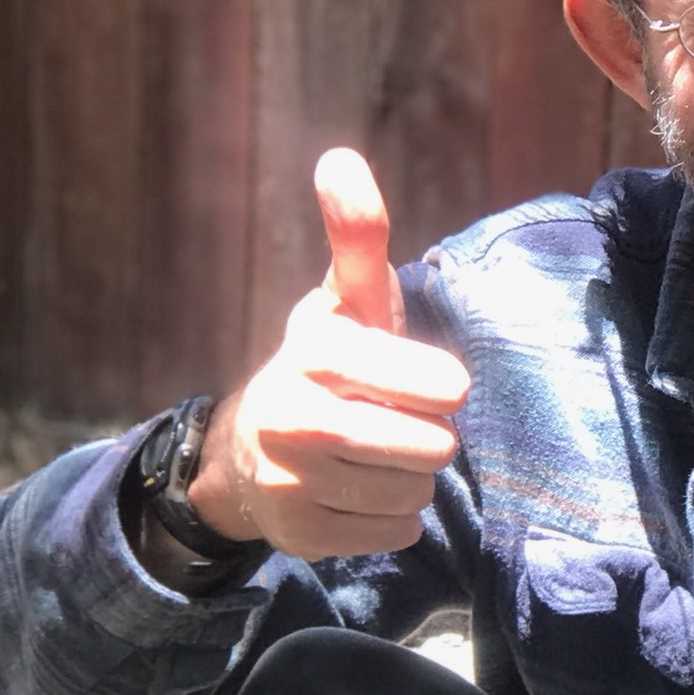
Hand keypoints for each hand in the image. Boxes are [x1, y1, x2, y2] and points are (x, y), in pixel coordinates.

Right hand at [190, 150, 469, 560]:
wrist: (249, 451)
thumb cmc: (328, 367)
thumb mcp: (346, 302)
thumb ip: (358, 239)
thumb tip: (340, 159)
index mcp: (316, 351)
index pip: (439, 384)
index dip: (443, 387)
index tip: (429, 383)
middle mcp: (294, 417)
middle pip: (432, 446)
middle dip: (426, 435)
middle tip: (394, 421)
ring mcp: (291, 482)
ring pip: (415, 493)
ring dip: (410, 479)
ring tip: (373, 456)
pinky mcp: (300, 535)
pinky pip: (395, 533)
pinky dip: (390, 519)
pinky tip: (357, 492)